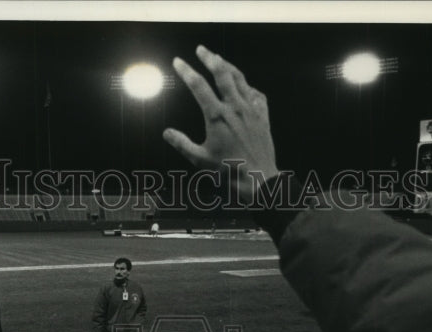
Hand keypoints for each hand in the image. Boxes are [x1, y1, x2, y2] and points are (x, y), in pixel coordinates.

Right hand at [164, 45, 278, 201]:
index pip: (198, 85)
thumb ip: (182, 143)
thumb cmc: (229, 173)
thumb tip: (167, 133)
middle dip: (210, 58)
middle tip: (201, 49)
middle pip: (222, 73)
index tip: (178, 62)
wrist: (260, 181)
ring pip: (240, 79)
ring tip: (220, 60)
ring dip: (228, 66)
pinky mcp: (264, 117)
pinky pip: (257, 94)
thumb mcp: (200, 160)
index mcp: (217, 116)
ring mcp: (252, 110)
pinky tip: (244, 87)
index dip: (186, 71)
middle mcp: (235, 108)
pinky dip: (248, 87)